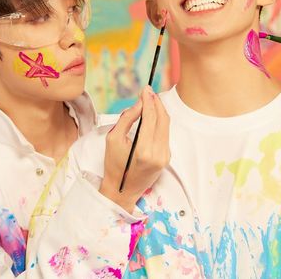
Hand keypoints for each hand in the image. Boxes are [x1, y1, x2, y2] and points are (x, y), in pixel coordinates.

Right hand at [99, 86, 170, 212]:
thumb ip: (127, 118)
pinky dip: (160, 122)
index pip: (151, 118)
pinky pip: (165, 134)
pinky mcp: (167, 158)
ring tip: (150, 100)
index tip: (145, 89)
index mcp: (144, 151)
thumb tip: (140, 103)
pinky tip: (153, 115)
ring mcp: (165, 157)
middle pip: (162, 119)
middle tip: (148, 92)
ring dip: (160, 111)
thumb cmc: (114, 165)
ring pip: (166, 126)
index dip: (149, 101)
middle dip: (156, 103)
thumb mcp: (113, 139)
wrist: (122, 191)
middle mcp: (158, 154)